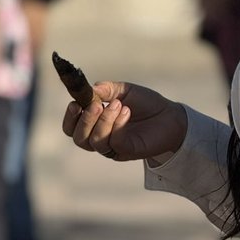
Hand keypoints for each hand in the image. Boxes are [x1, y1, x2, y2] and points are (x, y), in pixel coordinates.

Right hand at [62, 80, 187, 161]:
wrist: (170, 115)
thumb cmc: (145, 103)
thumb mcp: (124, 91)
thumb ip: (106, 89)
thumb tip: (91, 88)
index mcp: (94, 124)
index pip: (72, 128)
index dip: (69, 118)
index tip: (75, 103)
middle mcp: (100, 138)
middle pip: (79, 138)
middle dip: (84, 121)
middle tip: (95, 104)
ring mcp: (113, 147)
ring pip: (95, 142)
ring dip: (103, 121)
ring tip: (118, 104)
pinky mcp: (128, 151)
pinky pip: (115, 142)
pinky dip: (117, 125)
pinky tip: (126, 111)